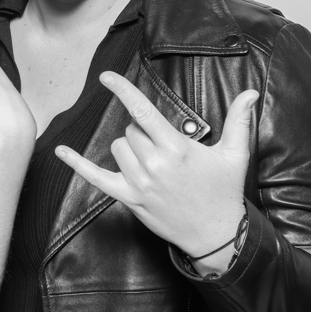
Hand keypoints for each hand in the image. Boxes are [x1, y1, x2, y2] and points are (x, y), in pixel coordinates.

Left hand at [55, 72, 257, 262]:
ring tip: (154, 162)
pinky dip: (77, 164)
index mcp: (176, 148)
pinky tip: (59, 151)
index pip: (143, 111)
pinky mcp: (129, 198)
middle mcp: (154, 164)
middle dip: (144, 132)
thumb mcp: (235, 155)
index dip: (123, 91)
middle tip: (165, 148)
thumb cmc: (225, 191)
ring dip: (130, 148)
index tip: (107, 76)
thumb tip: (251, 93)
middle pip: (131, 130)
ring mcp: (139, 182)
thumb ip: (239, 121)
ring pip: (118, 147)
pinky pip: (95, 177)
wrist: (217, 235)